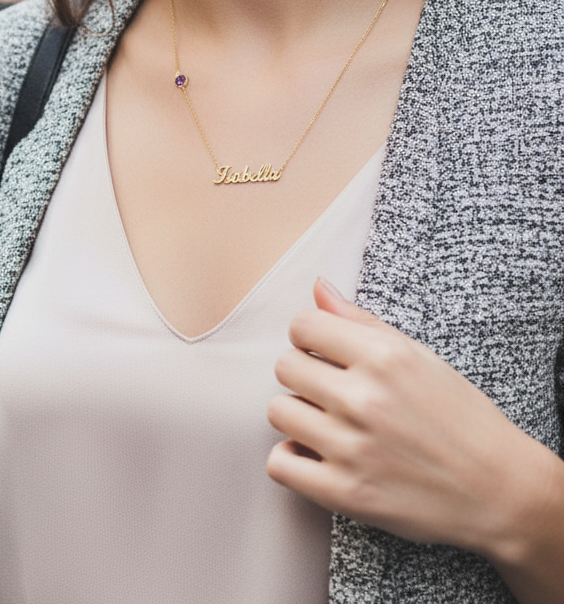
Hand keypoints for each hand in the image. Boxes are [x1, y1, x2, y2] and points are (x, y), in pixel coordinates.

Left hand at [266, 278, 552, 559]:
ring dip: (298, 417)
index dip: (309, 338)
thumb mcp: (420, 358)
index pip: (302, 325)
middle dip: (303, 376)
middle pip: (285, 366)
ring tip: (329, 425)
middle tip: (331, 392)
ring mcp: (352, 447)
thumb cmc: (460, 420)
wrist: (501, 491)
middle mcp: (365, 399)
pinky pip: (279, 464)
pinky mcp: (345, 492)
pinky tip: (317, 455)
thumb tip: (318, 287)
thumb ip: (362, 322)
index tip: (324, 354)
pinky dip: (291, 460)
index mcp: (385, 357)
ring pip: (278, 411)